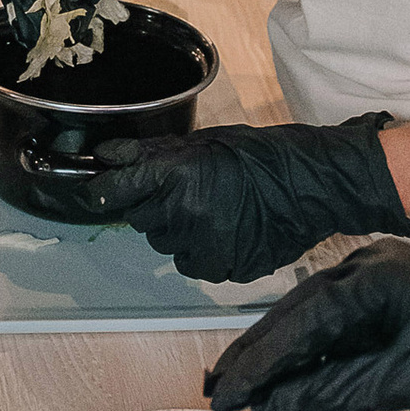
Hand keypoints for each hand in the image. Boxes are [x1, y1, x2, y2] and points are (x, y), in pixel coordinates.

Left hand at [105, 116, 409, 282]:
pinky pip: (194, 265)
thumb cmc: (258, 155)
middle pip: (141, 222)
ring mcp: (204, 246)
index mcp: (175, 177)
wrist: (310, 184)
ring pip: (166, 246)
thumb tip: (108, 157)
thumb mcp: (201, 142)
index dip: (104, 192)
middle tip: (185, 194)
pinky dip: (202, 251)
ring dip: (178, 231)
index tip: (99, 193)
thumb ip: (150, 154)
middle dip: (154, 208)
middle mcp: (183, 214)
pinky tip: (225, 230)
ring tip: (211, 210)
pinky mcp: (224, 268)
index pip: (115, 192)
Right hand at [209, 239, 409, 410]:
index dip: (260, 362)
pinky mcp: (379, 294)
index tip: (228, 394)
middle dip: (257, 357)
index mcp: (373, 276)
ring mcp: (371, 275)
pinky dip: (309, 354)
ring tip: (242, 391)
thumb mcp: (402, 381)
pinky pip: (331, 324)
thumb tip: (275, 407)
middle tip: (219, 393)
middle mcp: (365, 264)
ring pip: (308, 318)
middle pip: (294, 314)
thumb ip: (333, 390)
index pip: (300, 321)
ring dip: (279, 357)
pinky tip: (287, 382)